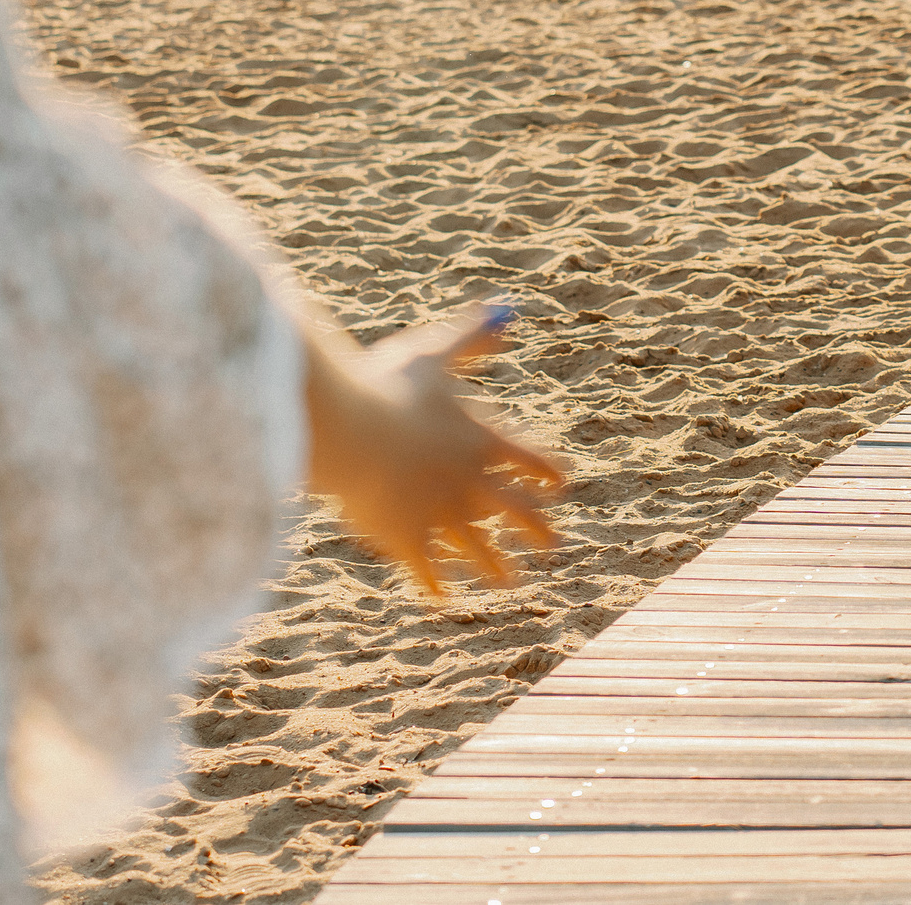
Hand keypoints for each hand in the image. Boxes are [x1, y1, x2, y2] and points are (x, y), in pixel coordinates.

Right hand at [301, 303, 563, 596]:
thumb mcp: (432, 352)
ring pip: (477, 547)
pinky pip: (426, 568)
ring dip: (494, 565)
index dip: (546, 471)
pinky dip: (435, 582)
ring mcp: (440, 515)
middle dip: (536, 528)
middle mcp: (470, 483)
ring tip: (509, 581)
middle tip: (554, 544)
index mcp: (482, 440)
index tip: (561, 484)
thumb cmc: (387, 386)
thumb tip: (507, 314)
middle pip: (515, 511)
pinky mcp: (406, 539)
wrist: (349, 433)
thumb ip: (470, 337)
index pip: (528, 459)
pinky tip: (443, 597)